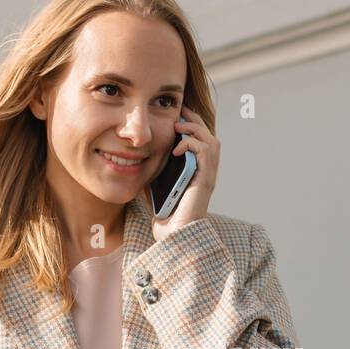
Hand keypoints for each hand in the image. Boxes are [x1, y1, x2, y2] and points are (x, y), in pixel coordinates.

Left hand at [150, 107, 219, 244]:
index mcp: (196, 171)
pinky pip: (206, 152)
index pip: (199, 140)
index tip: (175, 115)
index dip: (190, 125)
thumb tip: (138, 157)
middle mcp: (206, 172)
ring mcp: (208, 176)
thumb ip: (153, 171)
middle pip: (208, 136)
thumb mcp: (155, 186)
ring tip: (179, 127)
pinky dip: (193, 144)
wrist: (174, 235)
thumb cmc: (166, 216)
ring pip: (211, 140)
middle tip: (178, 113)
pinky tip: (178, 149)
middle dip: (194, 121)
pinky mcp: (206, 179)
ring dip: (195, 129)